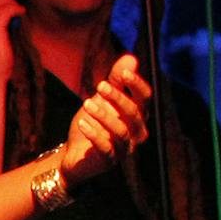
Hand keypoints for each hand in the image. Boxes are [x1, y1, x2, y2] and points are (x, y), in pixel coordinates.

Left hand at [57, 54, 150, 184]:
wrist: (75, 152)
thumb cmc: (94, 123)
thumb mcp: (102, 99)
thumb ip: (115, 81)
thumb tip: (130, 58)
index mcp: (138, 115)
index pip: (145, 98)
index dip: (137, 85)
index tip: (123, 73)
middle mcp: (137, 132)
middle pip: (134, 113)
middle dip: (118, 98)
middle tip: (99, 85)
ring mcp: (124, 148)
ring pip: (121, 131)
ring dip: (104, 115)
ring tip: (86, 103)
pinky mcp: (110, 160)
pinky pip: (106, 148)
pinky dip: (94, 134)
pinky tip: (82, 123)